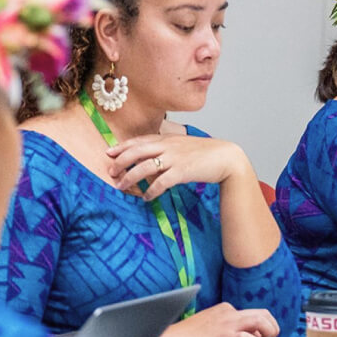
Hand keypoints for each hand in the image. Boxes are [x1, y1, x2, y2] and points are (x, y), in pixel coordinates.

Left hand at [107, 134, 251, 200]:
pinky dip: (151, 191)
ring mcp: (175, 158)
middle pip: (136, 152)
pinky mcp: (182, 171)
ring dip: (130, 178)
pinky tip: (146, 197)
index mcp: (168, 139)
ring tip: (121, 187)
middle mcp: (168, 146)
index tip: (109, 152)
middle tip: (111, 172)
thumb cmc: (206, 154)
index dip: (122, 146)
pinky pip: (161, 182)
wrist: (226, 157)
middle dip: (120, 162)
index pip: (139, 140)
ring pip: (144, 167)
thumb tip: (152, 163)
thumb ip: (167, 151)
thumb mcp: (184, 146)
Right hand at [155, 303, 279, 336]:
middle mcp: (229, 312)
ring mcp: (227, 323)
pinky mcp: (224, 335)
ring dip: (269, 332)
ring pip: (261, 319)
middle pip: (263, 313)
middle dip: (271, 327)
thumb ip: (229, 332)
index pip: (254, 314)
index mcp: (226, 310)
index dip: (263, 327)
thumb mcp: (211, 330)